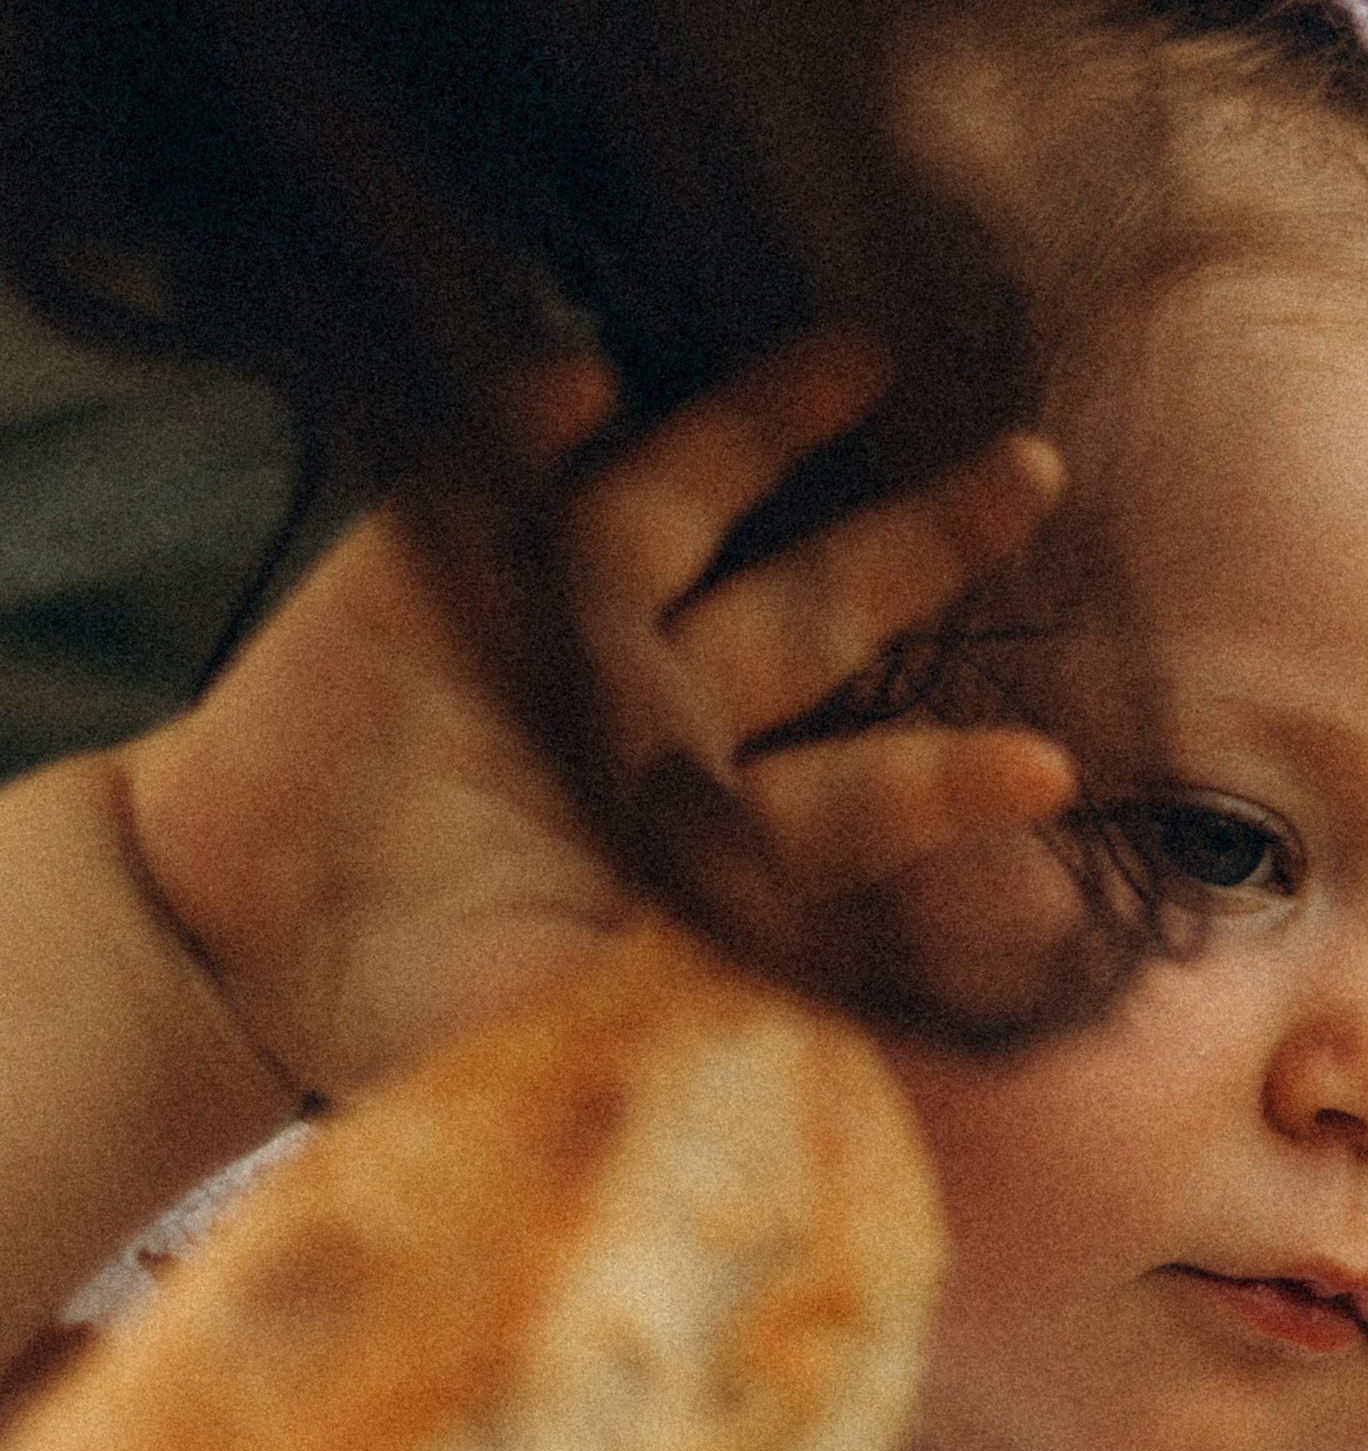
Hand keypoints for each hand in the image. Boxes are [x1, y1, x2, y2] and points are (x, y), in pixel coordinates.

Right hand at [121, 337, 1071, 1105]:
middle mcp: (657, 714)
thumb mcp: (560, 1057)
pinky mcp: (428, 578)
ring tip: (855, 356)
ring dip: (757, 429)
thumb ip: (681, 1049)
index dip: (940, 786)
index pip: (854, 801)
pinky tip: (585, 375)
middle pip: (819, 610)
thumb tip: (807, 1094)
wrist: (237, 952)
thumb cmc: (415, 1019)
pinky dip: (530, 429)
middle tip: (1034, 469)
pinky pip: (491, 482)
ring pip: (678, 507)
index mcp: (708, 836)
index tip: (1047, 772)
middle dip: (923, 539)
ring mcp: (547, 630)